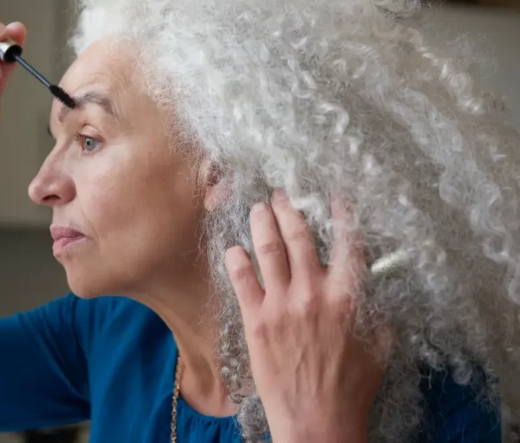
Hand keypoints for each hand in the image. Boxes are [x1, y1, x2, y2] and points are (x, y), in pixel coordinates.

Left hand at [225, 190, 385, 442]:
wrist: (317, 419)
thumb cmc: (351, 386)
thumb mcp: (379, 345)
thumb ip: (376, 310)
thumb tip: (373, 288)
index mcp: (347, 296)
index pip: (347, 242)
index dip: (341, 214)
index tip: (334, 196)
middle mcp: (313, 293)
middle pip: (299, 237)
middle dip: (289, 209)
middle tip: (281, 195)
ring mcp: (281, 305)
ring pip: (268, 250)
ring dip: (261, 223)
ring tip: (258, 209)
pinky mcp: (256, 321)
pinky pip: (242, 280)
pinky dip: (237, 259)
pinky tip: (234, 248)